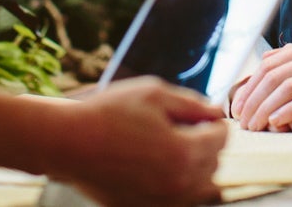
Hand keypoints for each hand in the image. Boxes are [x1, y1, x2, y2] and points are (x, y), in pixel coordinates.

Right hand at [49, 78, 228, 205]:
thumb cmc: (109, 114)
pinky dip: (175, 182)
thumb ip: (193, 104)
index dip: (214, 121)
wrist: (69, 143)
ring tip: (169, 146)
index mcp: (184, 153)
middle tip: (182, 127)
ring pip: (199, 186)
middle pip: (214, 163)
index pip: (222, 138)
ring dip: (194, 165)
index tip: (200, 115)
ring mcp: (161, 202)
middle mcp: (178, 184)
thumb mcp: (155, 94)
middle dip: (206, 143)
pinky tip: (155, 164)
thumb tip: (217, 113)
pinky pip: (177, 198)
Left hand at [228, 39, 291, 131]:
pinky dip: (289, 111)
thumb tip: (258, 73)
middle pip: (275, 75)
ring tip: (256, 125)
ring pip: (288, 86)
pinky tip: (277, 122)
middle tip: (243, 121)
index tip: (237, 107)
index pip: (269, 64)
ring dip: (267, 108)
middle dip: (254, 99)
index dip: (249, 86)